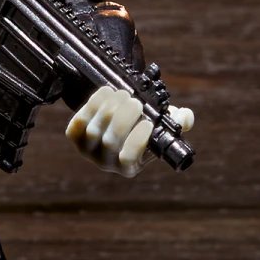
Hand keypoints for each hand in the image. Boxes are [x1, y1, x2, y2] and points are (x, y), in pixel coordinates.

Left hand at [66, 86, 194, 176]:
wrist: (115, 121)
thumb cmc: (142, 127)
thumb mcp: (163, 126)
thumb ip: (178, 121)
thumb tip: (185, 116)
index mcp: (129, 166)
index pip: (128, 159)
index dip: (137, 141)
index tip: (148, 122)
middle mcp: (106, 162)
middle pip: (109, 141)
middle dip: (123, 119)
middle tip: (135, 102)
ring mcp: (87, 150)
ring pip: (94, 130)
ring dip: (108, 109)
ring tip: (123, 94)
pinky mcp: (74, 136)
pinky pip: (78, 123)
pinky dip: (91, 106)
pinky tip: (105, 92)